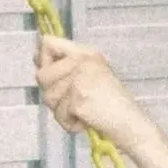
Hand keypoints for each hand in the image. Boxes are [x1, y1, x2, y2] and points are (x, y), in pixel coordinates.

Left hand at [34, 35, 152, 154]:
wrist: (131, 122)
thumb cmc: (112, 103)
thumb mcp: (91, 74)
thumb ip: (66, 65)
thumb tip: (36, 56)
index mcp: (86, 53)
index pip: (48, 43)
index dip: (43, 61)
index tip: (52, 75)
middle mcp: (82, 62)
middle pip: (41, 75)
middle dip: (52, 94)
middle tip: (73, 101)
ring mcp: (79, 79)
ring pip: (48, 98)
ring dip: (62, 111)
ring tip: (83, 110)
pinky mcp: (77, 99)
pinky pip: (59, 115)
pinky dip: (70, 124)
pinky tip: (87, 120)